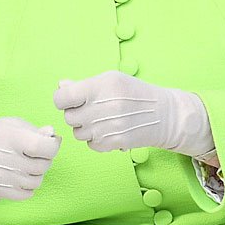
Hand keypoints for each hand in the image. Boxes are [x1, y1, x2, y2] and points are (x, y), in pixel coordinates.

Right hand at [0, 117, 60, 216]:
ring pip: (36, 181)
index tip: (51, 143)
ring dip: (36, 174)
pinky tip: (19, 177)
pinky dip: (28, 187)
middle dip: (44, 160)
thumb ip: (33, 130)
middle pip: (41, 165)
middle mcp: (1, 156)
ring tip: (27, 166)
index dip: (53, 146)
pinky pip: (26, 194)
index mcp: (6, 135)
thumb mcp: (10, 125)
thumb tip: (52, 135)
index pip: (42, 146)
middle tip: (37, 155)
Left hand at [53, 71, 214, 156]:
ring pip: (78, 132)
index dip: (63, 98)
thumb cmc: (134, 93)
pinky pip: (90, 144)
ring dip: (85, 127)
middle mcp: (102, 108)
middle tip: (91, 108)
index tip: (71, 98)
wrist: (163, 115)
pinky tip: (109, 129)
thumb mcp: (111, 80)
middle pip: (69, 117)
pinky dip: (96, 139)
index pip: (62, 98)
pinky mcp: (113, 143)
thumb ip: (83, 84)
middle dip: (76, 113)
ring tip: (102, 118)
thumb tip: (61, 86)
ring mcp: (107, 128)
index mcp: (99, 87)